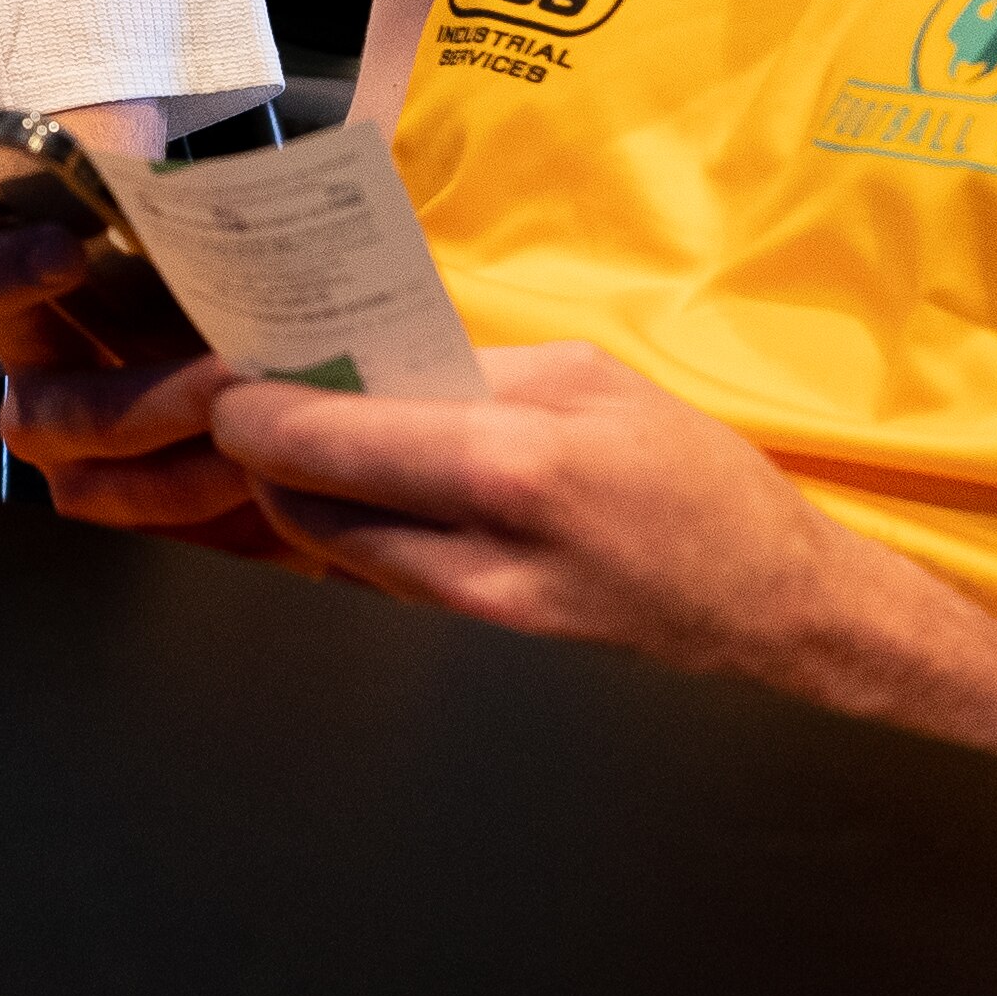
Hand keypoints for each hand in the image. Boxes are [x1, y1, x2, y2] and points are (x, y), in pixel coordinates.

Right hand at [0, 221, 296, 560]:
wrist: (266, 369)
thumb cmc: (222, 287)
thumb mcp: (206, 243)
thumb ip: (204, 216)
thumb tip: (262, 185)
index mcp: (32, 309)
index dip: (10, 271)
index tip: (70, 250)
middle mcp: (39, 397)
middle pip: (59, 414)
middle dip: (154, 400)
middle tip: (233, 375)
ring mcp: (77, 473)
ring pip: (107, 494)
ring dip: (197, 473)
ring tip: (278, 442)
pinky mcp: (140, 529)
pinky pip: (173, 540)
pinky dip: (236, 523)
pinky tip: (296, 493)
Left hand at [210, 343, 859, 675]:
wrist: (765, 604)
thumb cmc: (690, 477)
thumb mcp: (586, 379)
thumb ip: (466, 369)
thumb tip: (363, 356)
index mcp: (509, 466)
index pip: (322, 442)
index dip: (250, 408)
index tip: (231, 376)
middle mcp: (473, 556)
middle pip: (299, 506)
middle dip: (260, 450)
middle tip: (256, 396)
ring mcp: (468, 613)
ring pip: (327, 547)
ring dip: (299, 491)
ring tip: (313, 431)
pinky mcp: (471, 639)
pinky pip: (375, 574)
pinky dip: (349, 525)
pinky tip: (372, 484)